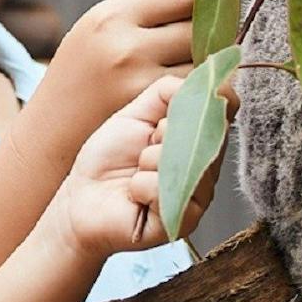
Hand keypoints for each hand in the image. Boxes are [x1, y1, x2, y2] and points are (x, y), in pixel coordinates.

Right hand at [32, 0, 197, 153]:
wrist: (54, 129)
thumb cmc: (80, 71)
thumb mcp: (96, 26)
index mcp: (110, 17)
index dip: (197, 0)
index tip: (196, 9)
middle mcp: (124, 48)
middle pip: (197, 28)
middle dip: (206, 31)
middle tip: (199, 39)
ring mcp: (138, 82)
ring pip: (202, 60)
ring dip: (206, 61)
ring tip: (190, 63)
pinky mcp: (151, 111)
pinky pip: (194, 89)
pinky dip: (198, 86)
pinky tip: (185, 86)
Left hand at [47, 75, 208, 260]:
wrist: (80, 199)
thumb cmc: (107, 158)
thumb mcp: (135, 114)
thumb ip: (167, 92)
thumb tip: (205, 79)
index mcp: (198, 140)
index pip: (221, 111)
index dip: (193, 106)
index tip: (161, 118)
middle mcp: (206, 168)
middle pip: (207, 136)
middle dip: (164, 133)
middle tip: (143, 146)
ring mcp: (198, 196)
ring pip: (186, 163)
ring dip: (150, 161)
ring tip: (135, 170)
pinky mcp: (184, 222)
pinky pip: (167, 192)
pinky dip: (140, 186)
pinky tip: (133, 193)